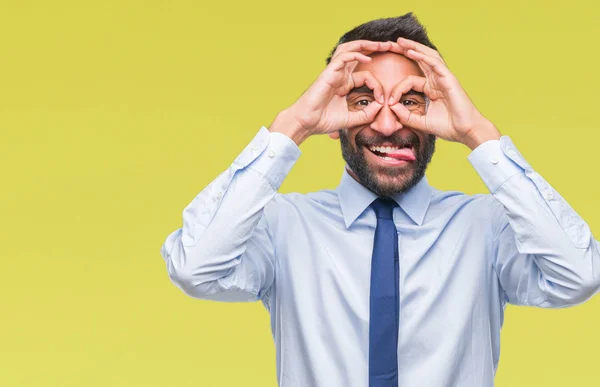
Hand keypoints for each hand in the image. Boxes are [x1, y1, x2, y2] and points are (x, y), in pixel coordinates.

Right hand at [270, 40, 399, 144]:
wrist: (306, 123)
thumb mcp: (351, 119)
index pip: (365, 75)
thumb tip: (381, 106)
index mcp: (345, 84)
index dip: (377, 86)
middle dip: (375, 48)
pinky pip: (343, 57)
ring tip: (381, 44)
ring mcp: (334, 72)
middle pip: (358, 53)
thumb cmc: (323, 121)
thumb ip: (366, 114)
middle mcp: (340, 75)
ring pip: (350, 49)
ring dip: (366, 45)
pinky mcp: (329, 72)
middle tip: (391, 46)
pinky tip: (367, 58)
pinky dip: (356, 55)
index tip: (382, 101)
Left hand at [388, 38, 500, 149]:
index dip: (397, 90)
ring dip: (413, 47)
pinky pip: (435, 63)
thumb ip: (406, 116)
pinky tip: (411, 51)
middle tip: (389, 44)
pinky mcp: (449, 79)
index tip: (389, 103)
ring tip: (399, 41)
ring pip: (427, 57)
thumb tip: (391, 107)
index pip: (410, 81)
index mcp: (431, 89)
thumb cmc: (448, 127)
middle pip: (419, 60)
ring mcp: (444, 78)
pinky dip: (423, 56)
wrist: (466, 131)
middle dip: (405, 51)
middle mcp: (437, 81)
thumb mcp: (421, 122)